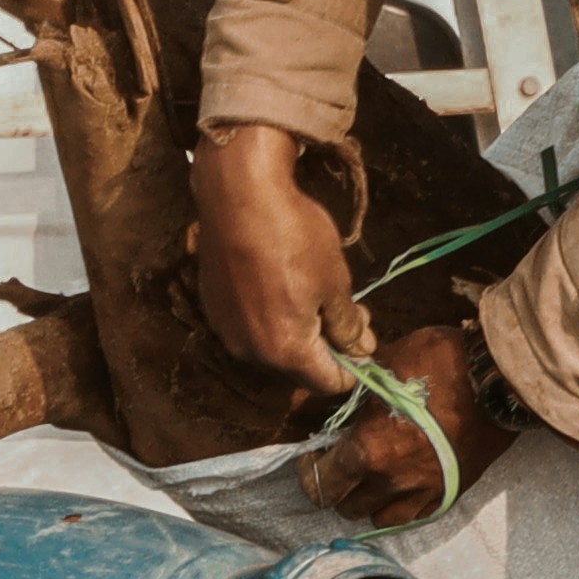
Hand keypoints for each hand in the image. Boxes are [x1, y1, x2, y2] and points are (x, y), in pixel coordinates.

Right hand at [188, 124, 355, 392]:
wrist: (238, 195)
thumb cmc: (294, 236)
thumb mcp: (335, 281)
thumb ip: (348, 325)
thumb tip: (361, 350)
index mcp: (286, 350)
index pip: (328, 383)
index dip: (353, 368)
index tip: (365, 340)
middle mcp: (250, 352)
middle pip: (298, 368)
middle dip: (326, 348)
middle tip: (348, 311)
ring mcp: (226, 330)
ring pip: (273, 348)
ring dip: (297, 332)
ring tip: (312, 294)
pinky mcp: (213, 308)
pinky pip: (250, 327)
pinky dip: (270, 317)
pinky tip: (278, 283)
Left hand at [299, 324, 513, 526]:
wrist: (498, 380)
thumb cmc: (439, 364)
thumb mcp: (383, 367)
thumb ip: (353, 395)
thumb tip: (334, 403)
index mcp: (368, 451)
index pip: (320, 484)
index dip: (309, 471)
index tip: (313, 457)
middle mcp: (392, 481)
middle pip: (347, 507)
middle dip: (339, 488)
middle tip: (342, 465)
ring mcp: (424, 492)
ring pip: (380, 519)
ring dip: (370, 502)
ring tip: (372, 478)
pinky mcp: (450, 494)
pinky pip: (415, 515)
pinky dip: (402, 505)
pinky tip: (402, 484)